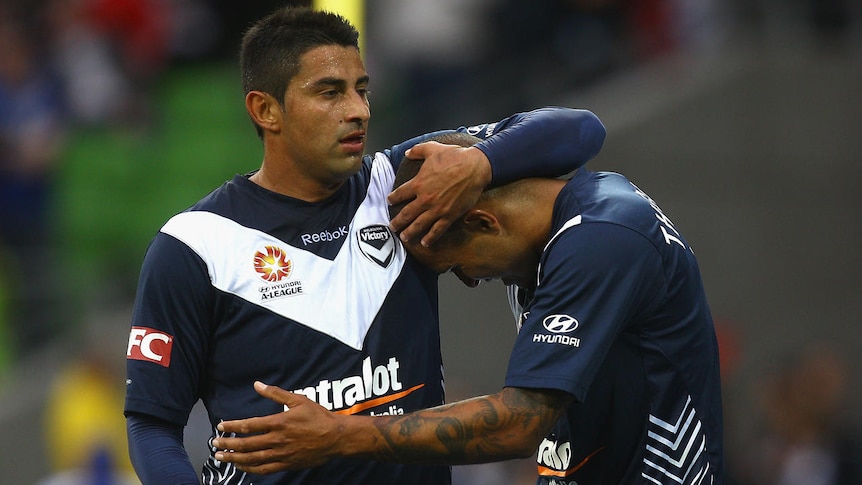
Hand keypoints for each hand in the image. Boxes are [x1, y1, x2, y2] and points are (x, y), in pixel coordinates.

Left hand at [212, 382, 342, 473]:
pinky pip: (264, 469)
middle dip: (228, 445)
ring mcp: (282, 454)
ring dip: (235, 458)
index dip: (232, 426)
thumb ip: (275, 393)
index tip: (221, 427)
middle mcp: (277, 440)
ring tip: (222, 457)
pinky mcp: (287, 464)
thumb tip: (257, 384)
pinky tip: (242, 467)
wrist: (335, 437)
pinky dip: (250, 469)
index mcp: (279, 422)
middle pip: (246, 444)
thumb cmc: (318, 417)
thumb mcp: (298, 400)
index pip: (249, 425)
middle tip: (215, 445)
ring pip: (252, 459)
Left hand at [388, 142, 491, 246]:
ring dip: (410, 232)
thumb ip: (417, 151)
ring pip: (419, 224)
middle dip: (398, 222)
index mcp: (419, 183)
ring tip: (404, 238)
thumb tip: (407, 153)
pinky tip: (425, 243)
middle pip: (406, 213)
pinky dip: (430, 237)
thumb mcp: (432, 149)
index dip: (393, 198)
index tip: (390, 201)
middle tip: (392, 227)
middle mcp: (425, 198)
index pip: (401, 193)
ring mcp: (437, 209)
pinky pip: (437, 229)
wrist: (475, 167)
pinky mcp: (450, 215)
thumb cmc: (455, 157)